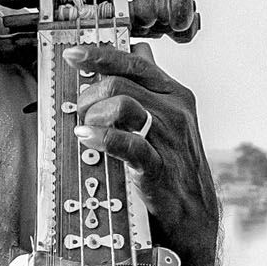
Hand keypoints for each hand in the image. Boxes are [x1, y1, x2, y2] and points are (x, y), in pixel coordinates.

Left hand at [73, 42, 221, 265]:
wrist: (194, 216)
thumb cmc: (174, 166)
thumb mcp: (167, 120)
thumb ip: (150, 87)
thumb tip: (139, 48)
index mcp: (175, 94)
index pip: (134, 61)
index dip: (100, 54)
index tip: (72, 54)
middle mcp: (175, 109)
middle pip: (120, 82)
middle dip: (88, 95)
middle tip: (78, 113)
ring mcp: (169, 137)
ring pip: (122, 104)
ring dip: (93, 114)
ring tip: (85, 129)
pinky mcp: (160, 166)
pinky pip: (127, 143)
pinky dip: (101, 137)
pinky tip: (86, 138)